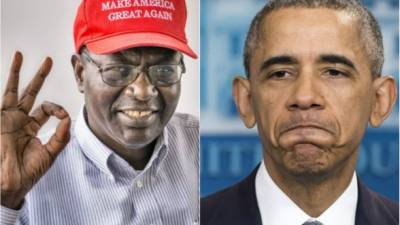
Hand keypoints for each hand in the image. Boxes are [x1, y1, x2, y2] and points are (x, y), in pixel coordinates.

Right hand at [1, 52, 70, 208]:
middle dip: (39, 76)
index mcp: (31, 126)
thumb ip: (61, 136)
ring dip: (16, 72)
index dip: (57, 108)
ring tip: (19, 55)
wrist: (11, 184)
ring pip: (13, 90)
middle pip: (30, 92)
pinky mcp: (0, 121)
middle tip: (49, 60)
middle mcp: (19, 120)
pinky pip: (2, 101)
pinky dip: (7, 88)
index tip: (62, 115)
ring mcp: (7, 119)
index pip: (46, 108)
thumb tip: (68, 118)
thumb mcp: (51, 153)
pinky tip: (12, 68)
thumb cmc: (29, 172)